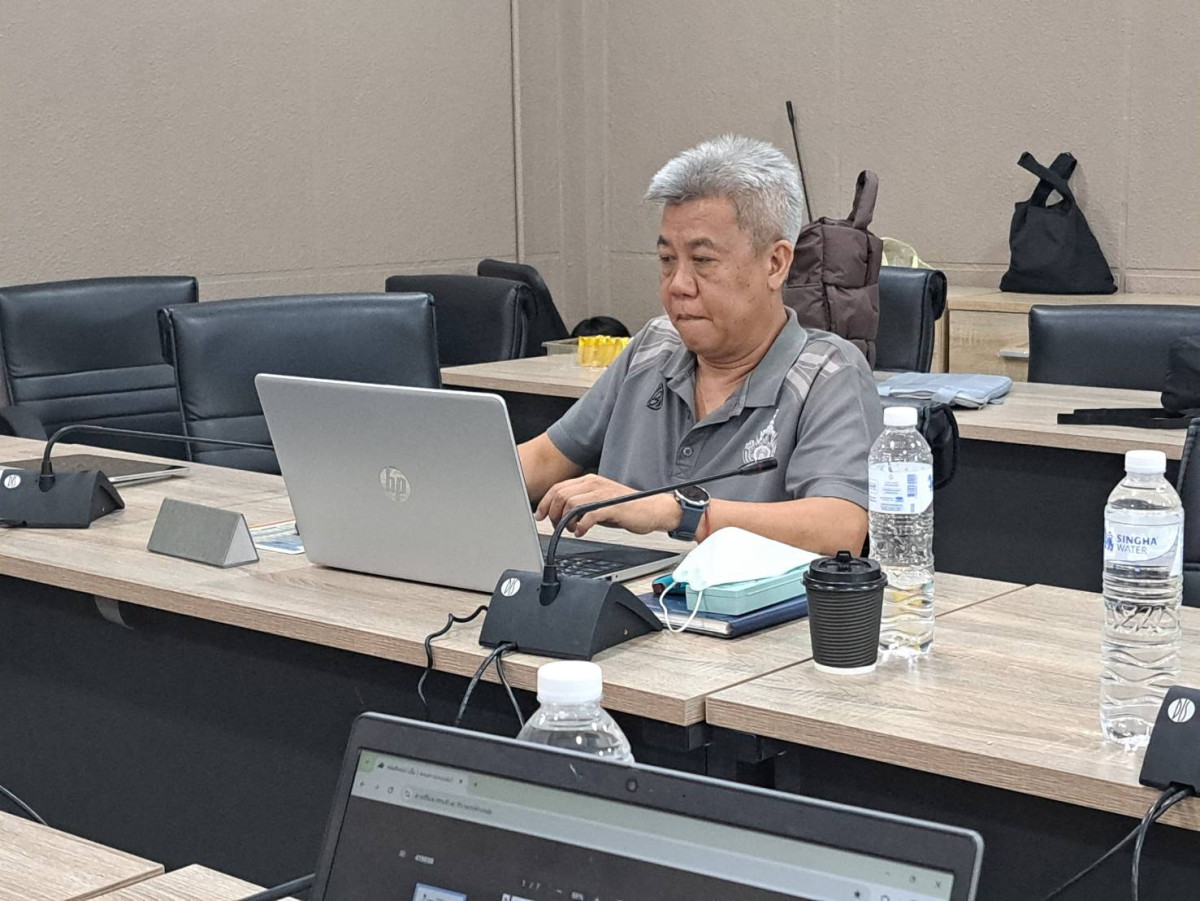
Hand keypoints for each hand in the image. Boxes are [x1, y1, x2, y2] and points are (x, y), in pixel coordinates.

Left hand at [534, 473, 682, 537]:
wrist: (652, 509)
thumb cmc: (627, 508)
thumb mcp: (599, 503)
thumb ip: (581, 505)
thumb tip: (561, 515)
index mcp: (589, 480)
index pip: (558, 488)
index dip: (546, 503)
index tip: (541, 516)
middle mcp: (594, 483)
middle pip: (561, 495)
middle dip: (553, 513)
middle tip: (556, 526)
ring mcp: (603, 494)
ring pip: (571, 504)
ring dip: (567, 521)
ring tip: (572, 529)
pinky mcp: (611, 507)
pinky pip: (588, 515)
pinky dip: (580, 526)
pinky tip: (582, 531)